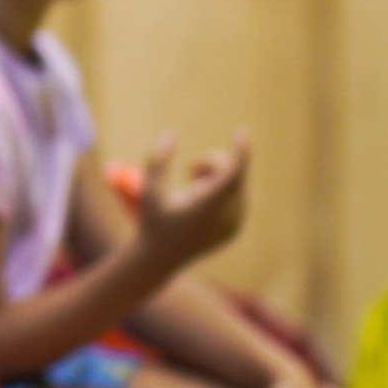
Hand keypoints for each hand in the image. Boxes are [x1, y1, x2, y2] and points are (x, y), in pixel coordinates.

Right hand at [134, 130, 249, 268]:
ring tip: (191, 191)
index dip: (238, 151)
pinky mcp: (237, 226)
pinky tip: (200, 202)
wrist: (161, 257)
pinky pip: (237, 195)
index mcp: (206, 207)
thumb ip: (157, 160)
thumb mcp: (147, 190)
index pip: (231, 174)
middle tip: (189, 170)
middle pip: (231, 172)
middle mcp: (226, 217)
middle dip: (211, 163)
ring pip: (236, 182)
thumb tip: (170, 134)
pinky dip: (220, 190)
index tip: (241, 130)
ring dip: (214, 177)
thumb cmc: (151, 221)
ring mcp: (235, 223)